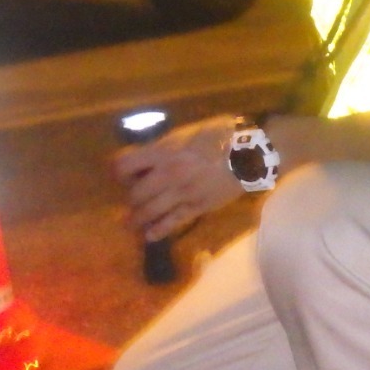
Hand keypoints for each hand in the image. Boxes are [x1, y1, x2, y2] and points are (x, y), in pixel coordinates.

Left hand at [113, 115, 245, 241]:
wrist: (249, 153)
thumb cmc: (219, 135)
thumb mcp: (185, 133)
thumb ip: (163, 147)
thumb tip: (145, 157)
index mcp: (164, 152)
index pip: (125, 166)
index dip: (119, 172)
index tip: (122, 176)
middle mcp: (168, 174)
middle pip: (135, 194)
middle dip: (130, 198)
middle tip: (132, 200)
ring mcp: (182, 193)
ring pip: (150, 212)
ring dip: (137, 219)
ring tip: (129, 224)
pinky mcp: (197, 207)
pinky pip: (173, 222)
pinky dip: (158, 231)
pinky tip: (148, 236)